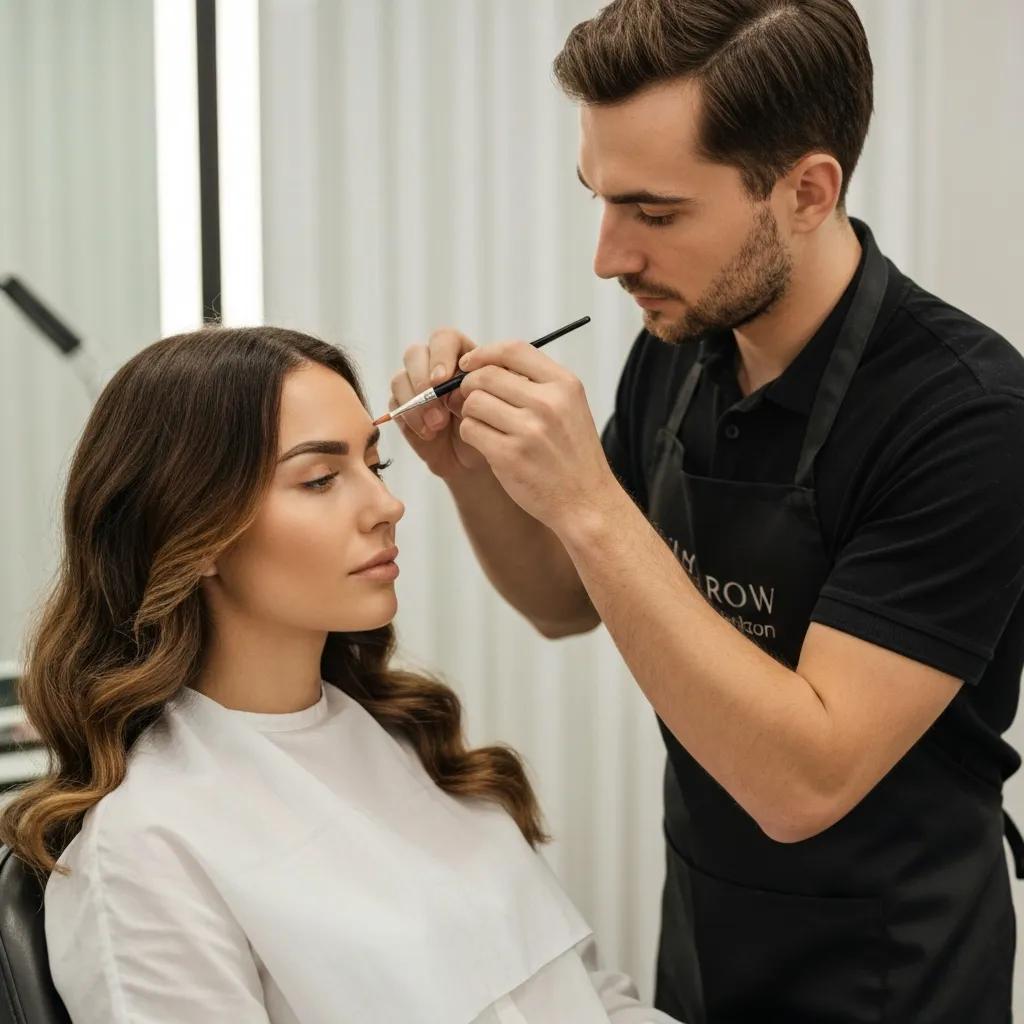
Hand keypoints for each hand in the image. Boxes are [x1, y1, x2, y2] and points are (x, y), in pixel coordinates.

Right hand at [388, 328, 488, 479]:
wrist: (475, 459)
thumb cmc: (491, 427)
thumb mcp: (494, 406)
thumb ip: (477, 391)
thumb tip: (453, 392)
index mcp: (461, 355)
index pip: (444, 339)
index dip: (440, 355)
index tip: (442, 380)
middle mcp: (434, 365)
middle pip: (415, 354)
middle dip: (422, 380)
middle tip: (437, 406)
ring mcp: (416, 386)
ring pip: (400, 378)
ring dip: (416, 403)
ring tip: (437, 426)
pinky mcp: (403, 407)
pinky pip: (395, 405)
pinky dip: (410, 419)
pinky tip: (429, 434)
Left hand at [456, 340, 620, 534]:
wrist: (586, 502)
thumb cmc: (572, 455)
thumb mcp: (569, 408)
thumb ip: (535, 384)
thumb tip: (485, 365)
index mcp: (564, 385)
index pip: (514, 350)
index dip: (485, 353)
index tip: (470, 364)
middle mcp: (548, 403)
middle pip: (486, 375)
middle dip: (470, 386)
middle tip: (471, 401)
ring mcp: (528, 430)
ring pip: (473, 402)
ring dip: (470, 413)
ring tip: (486, 426)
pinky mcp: (509, 455)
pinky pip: (470, 430)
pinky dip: (471, 434)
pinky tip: (487, 444)